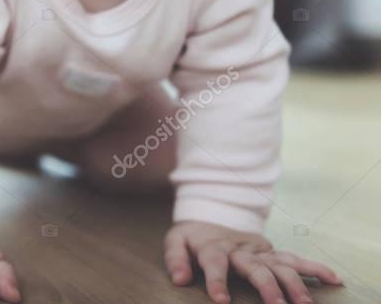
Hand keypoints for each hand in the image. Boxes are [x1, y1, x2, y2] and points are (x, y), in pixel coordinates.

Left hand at [164, 221, 342, 302]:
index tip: (221, 300)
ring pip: (280, 266)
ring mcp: (260, 252)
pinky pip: (296, 260)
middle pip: (255, 267)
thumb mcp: (177, 241)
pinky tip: (334, 279)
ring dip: (294, 284)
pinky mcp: (273, 253)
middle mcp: (240, 250)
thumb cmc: (194, 236)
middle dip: (267, 287)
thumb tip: (180, 280)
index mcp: (214, 247)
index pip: (215, 263)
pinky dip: (315, 268)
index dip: (217, 280)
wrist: (215, 213)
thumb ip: (176, 259)